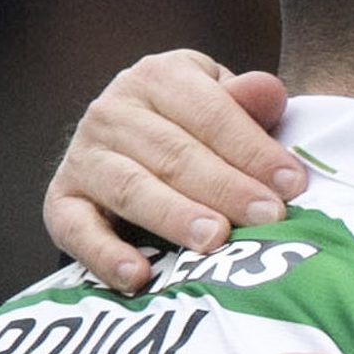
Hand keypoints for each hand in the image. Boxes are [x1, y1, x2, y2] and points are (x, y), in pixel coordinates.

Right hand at [44, 50, 304, 291]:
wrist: (131, 147)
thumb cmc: (195, 130)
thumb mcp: (222, 106)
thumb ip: (247, 104)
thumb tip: (270, 92)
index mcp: (158, 77)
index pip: (210, 112)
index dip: (253, 149)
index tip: (292, 185)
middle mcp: (112, 110)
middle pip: (174, 153)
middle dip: (225, 187)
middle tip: (268, 218)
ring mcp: (83, 155)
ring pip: (132, 187)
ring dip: (174, 216)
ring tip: (214, 241)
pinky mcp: (61, 200)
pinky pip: (78, 230)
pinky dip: (105, 255)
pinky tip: (138, 276)